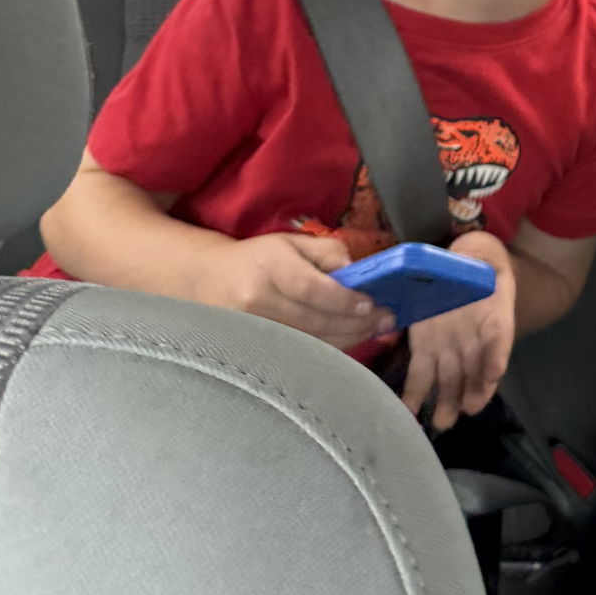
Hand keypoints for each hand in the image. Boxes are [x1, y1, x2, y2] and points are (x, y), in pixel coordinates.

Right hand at [193, 231, 395, 349]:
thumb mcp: (292, 242)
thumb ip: (327, 252)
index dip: (344, 300)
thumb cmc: (258, 259)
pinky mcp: (254, 349)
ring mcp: (254, 330)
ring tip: (376, 330)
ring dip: (349, 338)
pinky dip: (330, 348)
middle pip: (315, 321)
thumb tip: (356, 271)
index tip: (371, 304)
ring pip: (310, 342)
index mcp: (271, 268)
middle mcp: (259, 301)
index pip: (312, 289)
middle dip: (357, 323)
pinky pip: (300, 352)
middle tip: (387, 320)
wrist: (208, 280)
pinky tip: (350, 340)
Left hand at [402, 232, 516, 430]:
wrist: (462, 265)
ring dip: (446, 401)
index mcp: (491, 321)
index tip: (492, 378)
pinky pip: (420, 370)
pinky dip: (417, 389)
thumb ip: (481, 261)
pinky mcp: (423, 344)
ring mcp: (448, 345)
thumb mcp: (486, 258)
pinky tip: (410, 405)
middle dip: (464, 396)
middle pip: (470, 373)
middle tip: (458, 415)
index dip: (494, 363)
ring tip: (440, 422)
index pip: (496, 346)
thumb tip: (476, 256)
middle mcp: (471, 339)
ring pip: (449, 379)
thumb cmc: (478, 265)